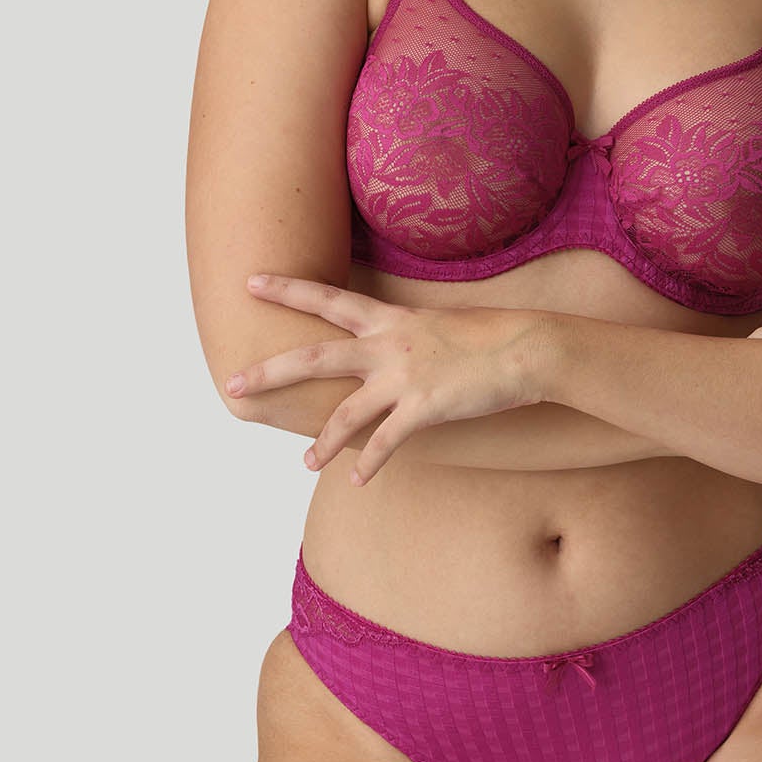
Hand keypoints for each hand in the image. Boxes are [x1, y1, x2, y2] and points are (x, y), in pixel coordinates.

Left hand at [226, 275, 547, 481]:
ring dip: (321, 442)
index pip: (328, 300)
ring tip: (304, 462)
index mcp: (392, 319)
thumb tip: (400, 352)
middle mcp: (388, 345)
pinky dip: (369, 464)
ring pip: (344, 414)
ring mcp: (403, 378)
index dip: (288, 290)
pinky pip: (385, 443)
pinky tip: (358, 480)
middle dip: (269, 373)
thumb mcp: (443, 324)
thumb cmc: (495, 335)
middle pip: (313, 358)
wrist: (529, 349)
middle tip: (232, 387)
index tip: (251, 282)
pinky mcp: (423, 409)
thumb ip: (412, 337)